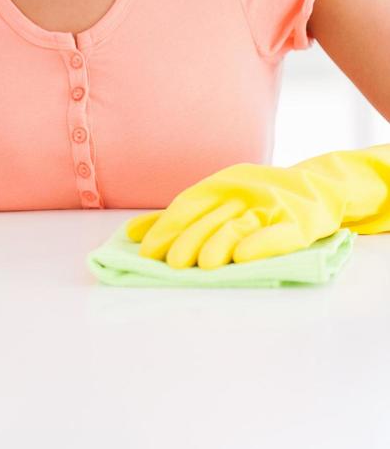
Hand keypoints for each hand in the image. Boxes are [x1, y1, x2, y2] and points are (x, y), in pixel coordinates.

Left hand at [125, 159, 355, 269]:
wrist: (318, 189)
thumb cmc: (260, 201)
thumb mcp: (219, 201)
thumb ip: (179, 218)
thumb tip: (131, 233)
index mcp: (222, 185)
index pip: (188, 204)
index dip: (167, 226)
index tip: (148, 251)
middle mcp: (243, 192)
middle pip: (211, 217)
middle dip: (190, 239)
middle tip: (172, 263)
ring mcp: (270, 207)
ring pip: (239, 225)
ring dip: (220, 243)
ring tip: (204, 265)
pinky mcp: (298, 224)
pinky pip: (277, 234)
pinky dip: (259, 244)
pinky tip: (243, 258)